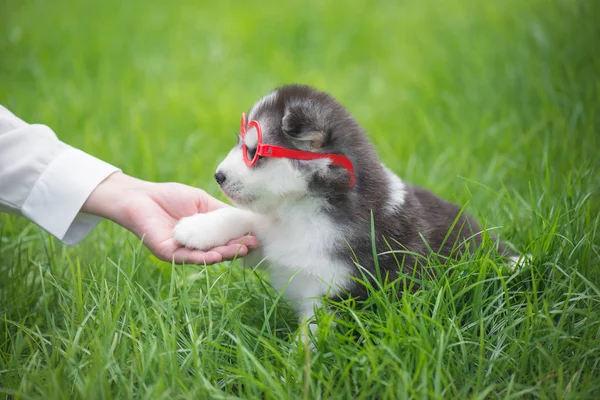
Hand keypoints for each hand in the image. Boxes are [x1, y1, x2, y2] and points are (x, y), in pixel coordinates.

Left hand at [82, 172, 258, 263]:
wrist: (141, 196)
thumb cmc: (171, 197)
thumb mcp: (202, 202)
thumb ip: (221, 212)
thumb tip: (246, 218)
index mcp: (205, 234)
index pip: (227, 239)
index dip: (242, 238)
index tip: (257, 236)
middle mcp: (196, 247)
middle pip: (220, 250)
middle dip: (237, 247)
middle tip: (253, 244)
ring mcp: (183, 252)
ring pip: (207, 256)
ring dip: (225, 254)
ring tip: (241, 250)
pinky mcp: (169, 253)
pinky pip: (189, 258)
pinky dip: (204, 257)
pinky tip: (218, 255)